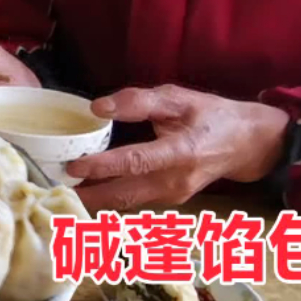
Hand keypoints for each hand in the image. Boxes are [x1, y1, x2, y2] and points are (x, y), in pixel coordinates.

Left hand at [66, 85, 290, 210]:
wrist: (249, 144)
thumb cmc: (212, 116)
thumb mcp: (179, 98)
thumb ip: (139, 101)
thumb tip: (98, 107)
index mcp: (181, 152)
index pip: (136, 162)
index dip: (103, 166)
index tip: (74, 166)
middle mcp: (176, 180)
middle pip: (125, 194)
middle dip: (88, 195)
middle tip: (51, 190)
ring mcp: (174, 195)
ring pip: (127, 202)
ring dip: (95, 200)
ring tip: (61, 191)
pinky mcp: (170, 200)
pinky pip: (134, 201)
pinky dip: (109, 198)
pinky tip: (87, 190)